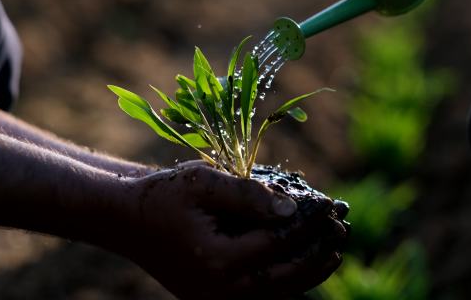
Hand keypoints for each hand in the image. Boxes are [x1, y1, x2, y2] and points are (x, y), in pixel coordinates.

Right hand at [94, 161, 342, 298]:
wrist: (127, 220)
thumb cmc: (164, 195)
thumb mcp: (204, 182)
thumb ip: (250, 194)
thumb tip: (295, 207)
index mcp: (217, 260)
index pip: (279, 242)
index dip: (309, 222)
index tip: (331, 202)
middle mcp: (219, 291)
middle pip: (286, 276)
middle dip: (318, 251)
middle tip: (342, 228)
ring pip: (278, 292)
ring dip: (309, 271)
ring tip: (333, 248)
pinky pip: (262, 295)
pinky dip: (287, 280)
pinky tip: (305, 263)